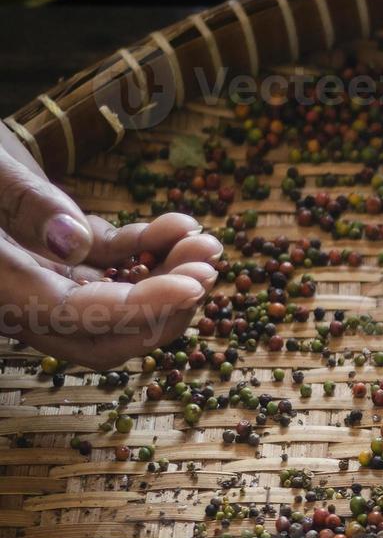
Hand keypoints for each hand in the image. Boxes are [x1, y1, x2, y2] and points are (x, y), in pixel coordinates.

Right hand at [0, 124, 218, 368]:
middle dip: (166, 310)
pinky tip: (181, 224)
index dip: (141, 309)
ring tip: (208, 244)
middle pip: (104, 335)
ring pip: (115, 306)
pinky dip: (149, 251)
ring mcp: (39, 278)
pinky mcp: (54, 254)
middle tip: (208, 270)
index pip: (76, 315)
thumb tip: (74, 245)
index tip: (194, 285)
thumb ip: (24, 202)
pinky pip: (109, 267)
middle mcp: (17, 295)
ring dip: (167, 281)